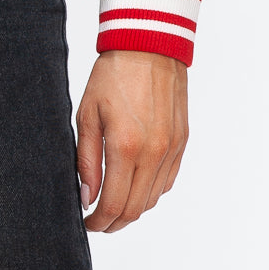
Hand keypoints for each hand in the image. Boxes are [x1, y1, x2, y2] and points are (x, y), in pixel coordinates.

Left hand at [76, 50, 188, 231]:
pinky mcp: (182, 142)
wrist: (148, 45)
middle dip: (114, 222)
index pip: (114, 204)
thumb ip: (86, 159)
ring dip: (132, 209)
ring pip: (153, 199)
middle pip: (136, 209)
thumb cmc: (113, 74)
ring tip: (113, 205)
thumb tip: (87, 196)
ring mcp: (171, 149)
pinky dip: (150, 192)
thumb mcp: (87, 113)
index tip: (87, 224)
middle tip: (97, 221)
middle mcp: (154, 153)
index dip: (99, 222)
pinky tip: (135, 186)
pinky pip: (167, 181)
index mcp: (126, 146)